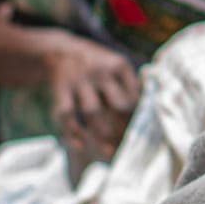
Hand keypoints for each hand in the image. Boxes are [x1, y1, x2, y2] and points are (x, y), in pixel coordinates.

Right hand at [45, 36, 140, 163]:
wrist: (59, 49)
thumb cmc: (96, 64)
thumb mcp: (115, 64)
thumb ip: (129, 84)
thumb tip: (145, 113)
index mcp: (119, 66)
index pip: (134, 97)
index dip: (136, 118)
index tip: (138, 133)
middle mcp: (100, 72)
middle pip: (117, 106)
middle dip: (123, 129)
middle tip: (126, 146)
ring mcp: (79, 81)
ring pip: (93, 112)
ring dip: (101, 135)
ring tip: (109, 153)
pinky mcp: (61, 89)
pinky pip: (67, 113)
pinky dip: (72, 131)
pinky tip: (80, 145)